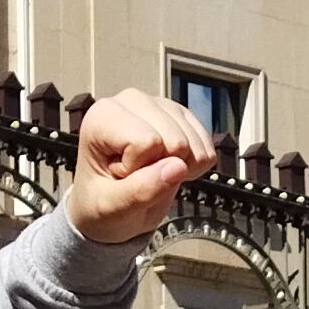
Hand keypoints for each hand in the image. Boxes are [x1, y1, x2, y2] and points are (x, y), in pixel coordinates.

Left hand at [65, 87, 213, 244]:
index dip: (138, 169)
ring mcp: (159, 105)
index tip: (120, 175)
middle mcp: (131, 101)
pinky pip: (206, 143)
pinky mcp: (180, 115)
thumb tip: (178, 167)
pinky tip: (170, 167)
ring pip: (193, 141)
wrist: (111, 206)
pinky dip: (194, 164)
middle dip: (161, 167)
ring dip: (179, 167)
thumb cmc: (102, 202)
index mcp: (102, 117)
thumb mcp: (112, 208)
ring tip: (151, 171)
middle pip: (175, 139)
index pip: (146, 141)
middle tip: (137, 175)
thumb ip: (140, 190)